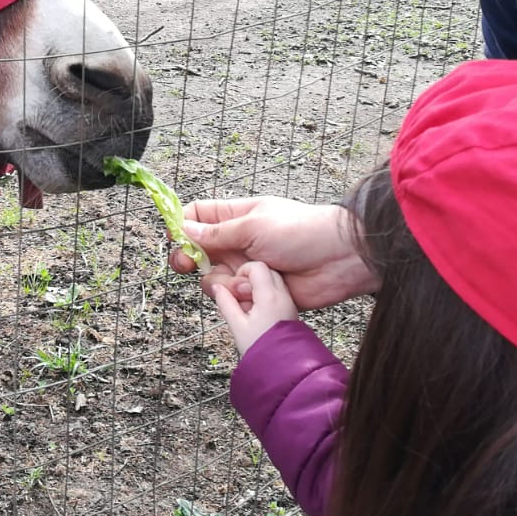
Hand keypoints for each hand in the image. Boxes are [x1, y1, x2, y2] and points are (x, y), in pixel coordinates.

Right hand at [170, 197, 377, 309]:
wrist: (340, 260)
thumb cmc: (302, 232)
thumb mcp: (254, 226)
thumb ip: (217, 231)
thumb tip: (184, 227)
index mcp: (236, 217)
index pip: (196, 216)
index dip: (182, 227)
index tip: (177, 238)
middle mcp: (237, 242)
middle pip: (197, 252)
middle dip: (192, 260)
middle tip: (192, 264)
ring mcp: (246, 268)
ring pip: (212, 279)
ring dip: (224, 281)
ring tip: (246, 278)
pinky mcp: (256, 292)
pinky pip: (233, 299)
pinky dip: (241, 296)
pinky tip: (257, 290)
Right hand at [211, 262, 298, 354]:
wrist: (287, 370)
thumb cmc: (264, 350)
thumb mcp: (238, 327)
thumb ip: (225, 303)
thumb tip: (216, 288)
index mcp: (268, 296)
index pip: (255, 266)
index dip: (241, 272)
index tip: (235, 287)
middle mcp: (282, 295)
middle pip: (264, 271)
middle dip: (249, 279)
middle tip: (240, 296)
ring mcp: (289, 302)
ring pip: (272, 281)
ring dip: (258, 288)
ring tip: (249, 307)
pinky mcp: (292, 309)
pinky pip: (278, 293)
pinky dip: (267, 296)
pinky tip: (259, 313)